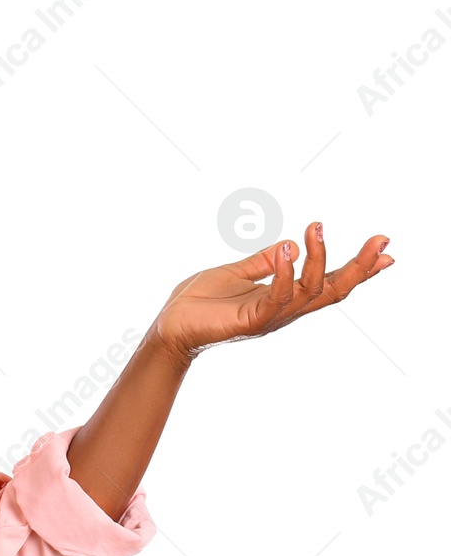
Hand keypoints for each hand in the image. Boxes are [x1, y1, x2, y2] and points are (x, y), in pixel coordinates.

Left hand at [147, 223, 393, 364]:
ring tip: (315, 229)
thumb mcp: (236, 273)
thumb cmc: (200, 302)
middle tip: (381, 241)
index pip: (328, 283)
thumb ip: (264, 262)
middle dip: (360, 267)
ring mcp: (269, 317)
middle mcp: (284, 310)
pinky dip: (285, 274)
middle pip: (333, 291)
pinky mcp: (250, 322)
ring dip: (318, 259)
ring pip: (311, 293)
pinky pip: (276, 298)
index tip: (386, 250)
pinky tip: (287, 250)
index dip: (358, 268)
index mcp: (284, 298)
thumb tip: (290, 244)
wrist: (169, 326)